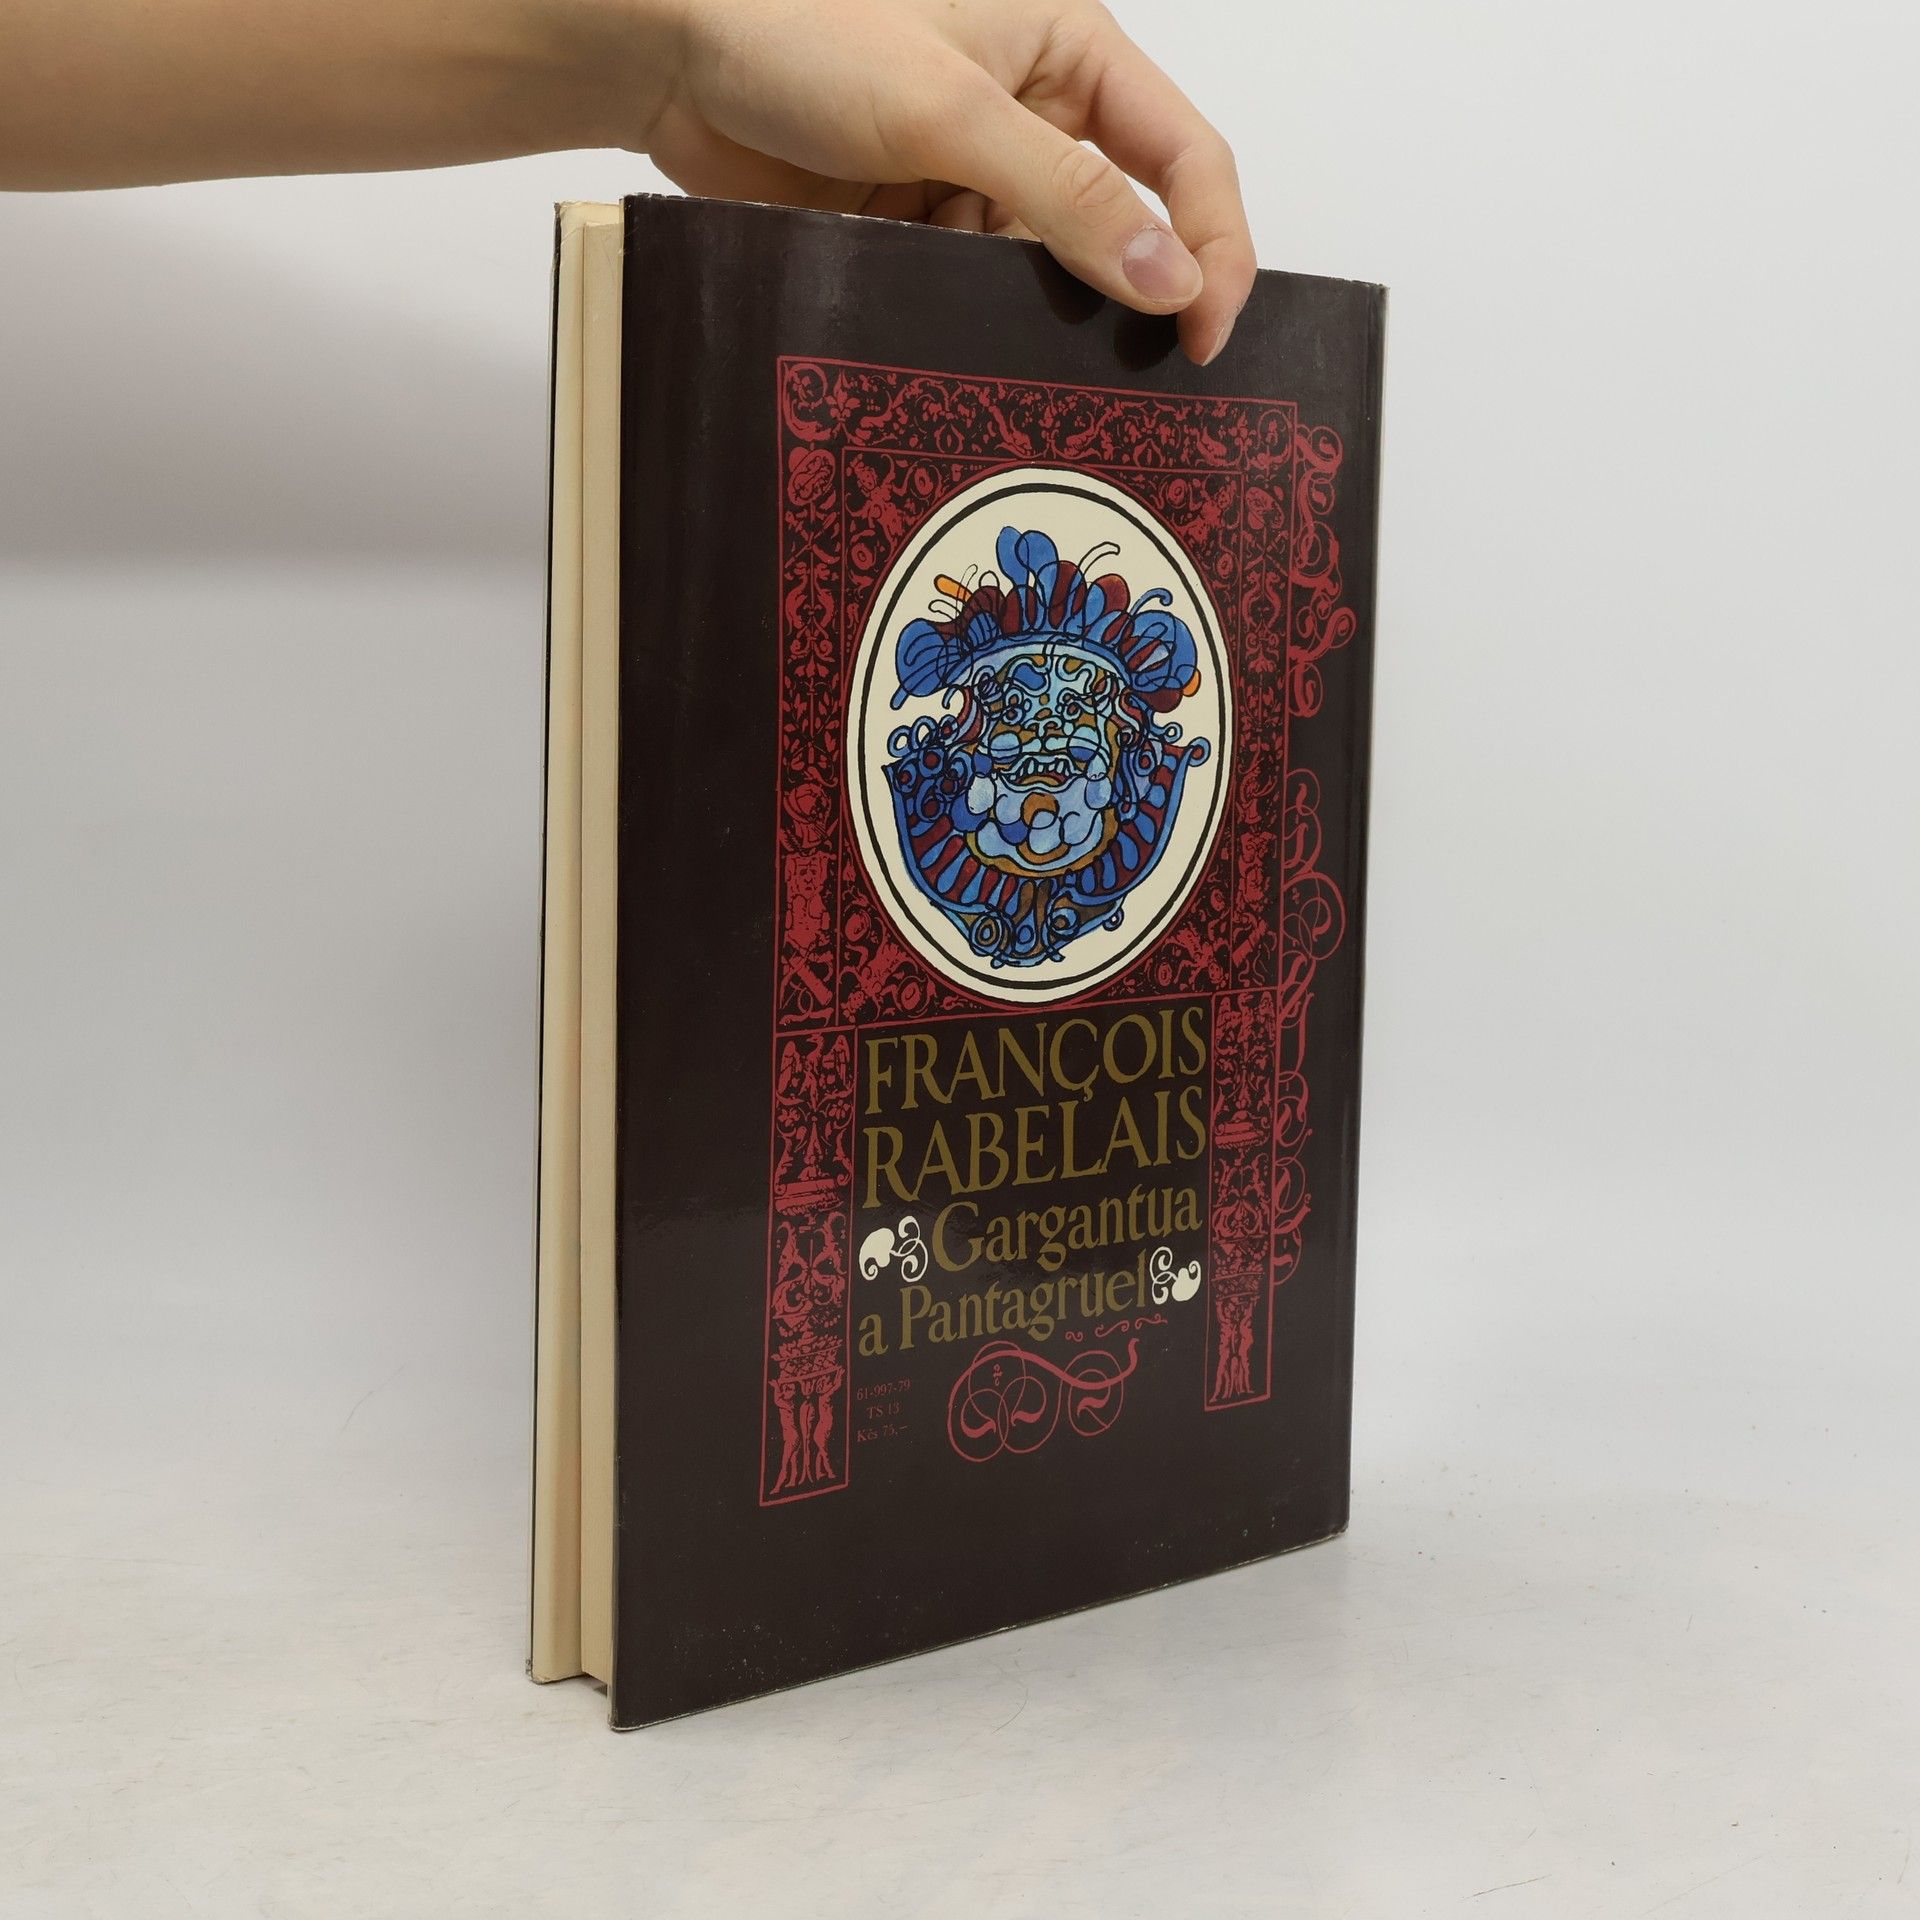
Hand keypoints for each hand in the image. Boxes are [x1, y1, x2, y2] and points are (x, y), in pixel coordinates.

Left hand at [633, 0, 1255, 364]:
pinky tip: (956, 344)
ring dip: (1034, 318)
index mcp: (1069, 53)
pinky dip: (970, 319)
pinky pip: (973, 288)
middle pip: (1123, 225)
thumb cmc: (802, 28)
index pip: (1184, 155)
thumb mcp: (950, 108)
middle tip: (1132, 386)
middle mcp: (1036, 115)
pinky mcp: (921, 221)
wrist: (671, 58)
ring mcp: (976, 174)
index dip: (1211, 245)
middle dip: (1125, 299)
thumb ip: (1065, 193)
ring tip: (1020, 361)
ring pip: (1045, 272)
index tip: (1205, 337)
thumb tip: (1169, 279)